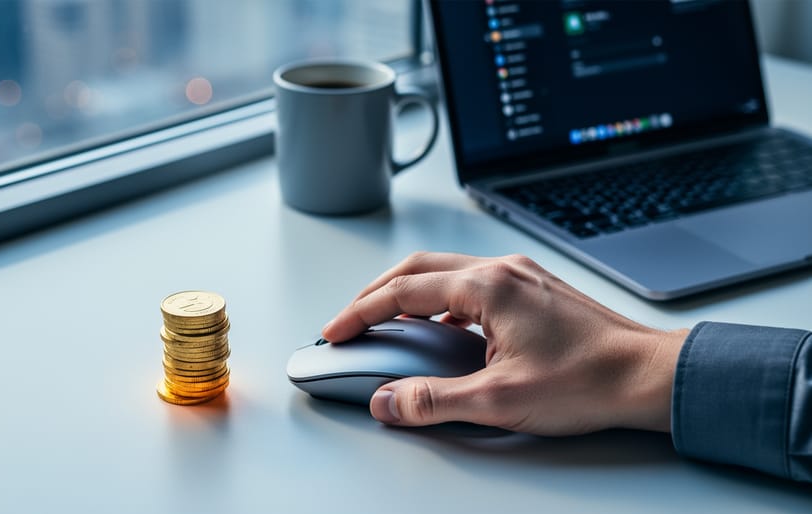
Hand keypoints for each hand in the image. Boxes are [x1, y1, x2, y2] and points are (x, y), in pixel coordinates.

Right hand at [321, 252, 688, 435]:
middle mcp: (502, 271)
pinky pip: (470, 286)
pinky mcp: (532, 290)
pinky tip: (439, 331)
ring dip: (408, 294)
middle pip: (418, 269)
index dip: (361, 312)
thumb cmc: (588, 381)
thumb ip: (433, 400)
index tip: (336, 330)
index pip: (403, 292)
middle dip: (375, 294)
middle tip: (350, 321)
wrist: (648, 375)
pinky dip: (440, 303)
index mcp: (488, 287)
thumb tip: (388, 402)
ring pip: (444, 274)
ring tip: (386, 323)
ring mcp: (520, 276)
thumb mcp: (499, 400)